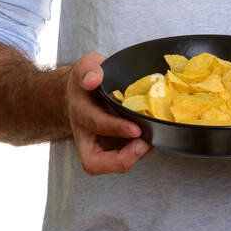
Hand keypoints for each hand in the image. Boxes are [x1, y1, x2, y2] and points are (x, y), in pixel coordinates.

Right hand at [67, 52, 150, 174]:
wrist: (81, 93)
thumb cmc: (89, 78)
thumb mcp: (88, 65)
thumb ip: (89, 68)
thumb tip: (93, 79)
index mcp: (81, 111)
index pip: (94, 123)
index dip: (115, 128)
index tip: (135, 129)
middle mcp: (86, 133)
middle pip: (93, 161)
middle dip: (120, 160)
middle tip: (143, 146)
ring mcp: (97, 144)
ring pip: (108, 165)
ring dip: (131, 158)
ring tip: (149, 142)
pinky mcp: (110, 148)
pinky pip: (121, 159)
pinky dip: (136, 153)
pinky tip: (149, 139)